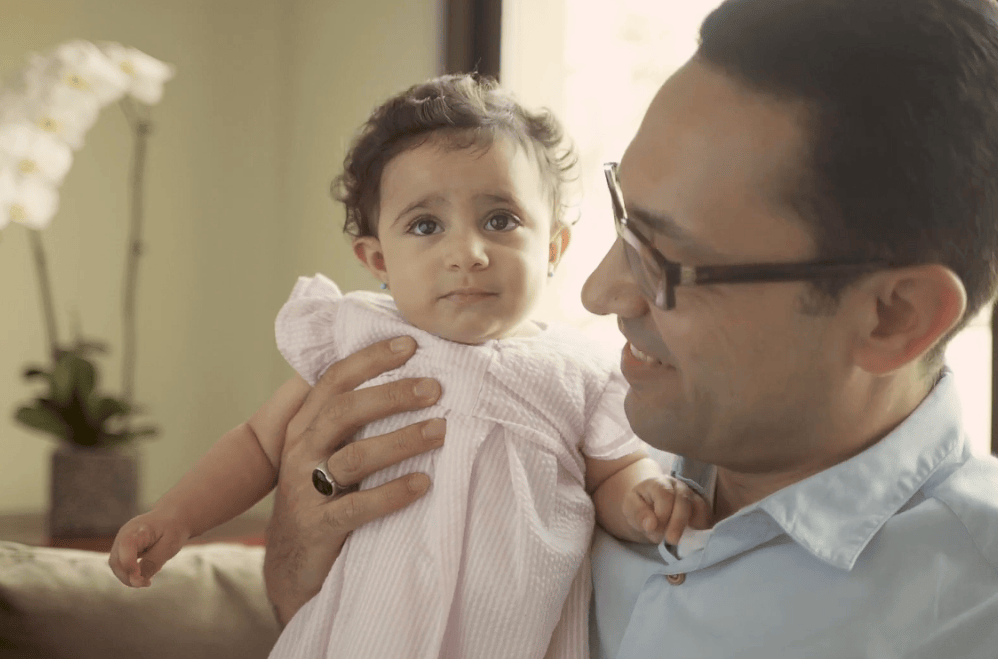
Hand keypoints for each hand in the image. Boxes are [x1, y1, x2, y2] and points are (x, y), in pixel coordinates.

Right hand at [108, 510, 190, 586]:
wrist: (174, 516)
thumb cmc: (173, 529)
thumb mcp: (169, 545)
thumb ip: (153, 562)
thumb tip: (136, 581)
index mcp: (137, 529)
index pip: (126, 547)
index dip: (130, 566)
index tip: (143, 581)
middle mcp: (124, 534)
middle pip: (116, 561)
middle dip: (128, 577)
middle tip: (147, 583)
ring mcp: (121, 541)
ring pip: (116, 565)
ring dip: (129, 577)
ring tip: (147, 581)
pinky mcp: (123, 548)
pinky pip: (122, 564)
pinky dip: (131, 573)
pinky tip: (145, 574)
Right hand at [264, 336, 444, 626]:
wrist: (291, 561)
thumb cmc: (324, 493)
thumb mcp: (329, 451)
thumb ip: (355, 419)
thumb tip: (409, 376)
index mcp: (305, 425)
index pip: (335, 380)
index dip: (371, 359)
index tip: (411, 344)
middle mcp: (301, 451)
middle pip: (344, 412)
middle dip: (391, 395)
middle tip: (435, 388)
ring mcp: (305, 490)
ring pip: (354, 458)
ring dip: (400, 441)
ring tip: (440, 431)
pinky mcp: (318, 527)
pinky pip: (357, 507)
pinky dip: (392, 494)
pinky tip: (423, 483)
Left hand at [622, 475, 711, 544]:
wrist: (650, 504)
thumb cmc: (640, 506)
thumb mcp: (630, 508)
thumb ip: (638, 514)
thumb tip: (651, 525)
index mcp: (658, 483)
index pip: (665, 495)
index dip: (661, 515)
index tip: (654, 530)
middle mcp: (678, 486)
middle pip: (684, 500)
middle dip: (678, 522)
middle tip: (672, 540)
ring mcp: (691, 495)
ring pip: (699, 506)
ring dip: (693, 526)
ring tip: (685, 541)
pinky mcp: (700, 506)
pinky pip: (707, 515)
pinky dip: (702, 527)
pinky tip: (694, 538)